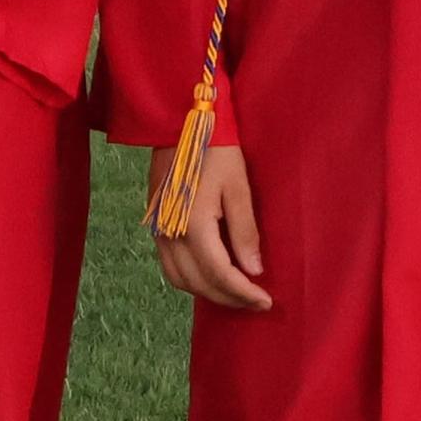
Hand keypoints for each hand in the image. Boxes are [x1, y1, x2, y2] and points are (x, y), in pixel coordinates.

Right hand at [150, 144, 270, 310]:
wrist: (177, 120)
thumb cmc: (215, 148)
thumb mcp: (238, 186)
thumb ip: (244, 231)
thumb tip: (254, 271)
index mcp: (193, 224)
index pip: (220, 275)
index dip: (244, 293)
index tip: (266, 301)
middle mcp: (170, 233)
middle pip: (199, 283)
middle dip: (229, 298)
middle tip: (255, 300)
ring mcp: (158, 229)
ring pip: (180, 280)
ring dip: (207, 292)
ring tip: (235, 291)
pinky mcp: (155, 223)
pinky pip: (170, 265)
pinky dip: (191, 278)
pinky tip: (211, 273)